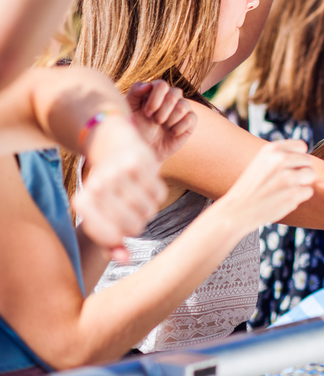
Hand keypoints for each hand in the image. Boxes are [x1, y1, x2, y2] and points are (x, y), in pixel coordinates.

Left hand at [73, 116, 166, 260]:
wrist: (111, 144)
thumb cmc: (106, 187)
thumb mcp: (100, 213)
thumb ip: (110, 242)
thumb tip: (124, 260)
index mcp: (82, 202)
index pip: (109, 237)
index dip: (120, 238)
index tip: (118, 231)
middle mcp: (98, 186)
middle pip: (133, 227)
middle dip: (137, 225)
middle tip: (132, 215)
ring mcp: (118, 173)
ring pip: (149, 211)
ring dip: (148, 210)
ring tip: (138, 200)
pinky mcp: (138, 162)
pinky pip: (159, 194)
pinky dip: (157, 195)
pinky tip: (147, 187)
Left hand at [125, 81, 196, 161]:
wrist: (145, 148)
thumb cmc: (136, 127)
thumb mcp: (130, 109)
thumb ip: (134, 93)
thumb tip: (148, 85)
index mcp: (157, 91)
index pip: (162, 85)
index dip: (155, 99)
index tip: (146, 113)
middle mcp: (172, 96)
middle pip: (174, 94)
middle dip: (162, 111)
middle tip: (155, 122)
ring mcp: (183, 108)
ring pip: (183, 106)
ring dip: (170, 120)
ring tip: (163, 127)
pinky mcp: (190, 121)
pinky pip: (190, 119)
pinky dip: (178, 128)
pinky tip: (171, 133)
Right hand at [212, 140, 315, 229]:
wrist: (237, 211)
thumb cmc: (251, 187)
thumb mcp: (261, 162)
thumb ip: (280, 156)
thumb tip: (304, 155)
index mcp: (272, 148)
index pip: (301, 146)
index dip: (298, 157)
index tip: (289, 167)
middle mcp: (281, 159)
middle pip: (308, 161)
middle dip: (300, 171)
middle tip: (284, 182)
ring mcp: (288, 176)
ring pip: (310, 175)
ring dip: (301, 183)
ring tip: (284, 190)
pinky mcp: (294, 193)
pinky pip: (308, 191)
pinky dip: (299, 197)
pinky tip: (283, 199)